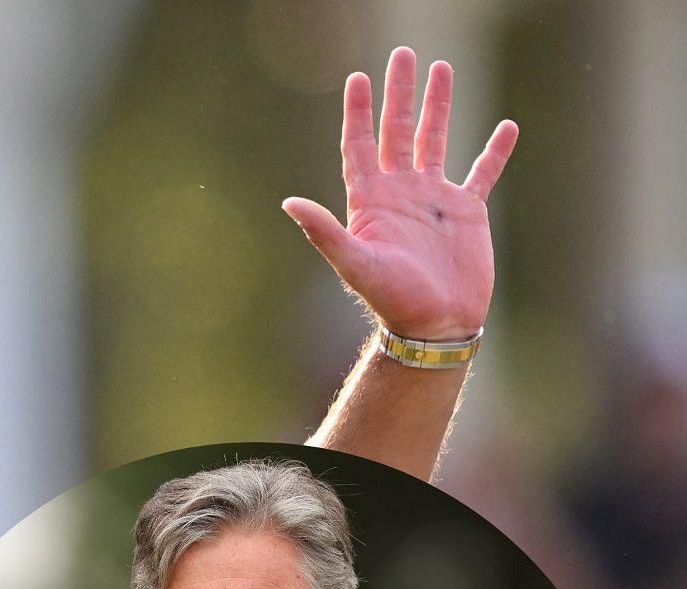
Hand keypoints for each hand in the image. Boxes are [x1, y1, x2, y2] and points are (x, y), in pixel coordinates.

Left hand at [283, 47, 517, 340]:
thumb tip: (289, 203)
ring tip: (442, 69)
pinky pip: (483, 172)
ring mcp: (433, 198)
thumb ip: (324, 231)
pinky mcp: (467, 211)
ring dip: (439, 105)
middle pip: (398, 130)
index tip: (356, 77)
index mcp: (371, 200)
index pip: (360, 144)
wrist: (434, 325)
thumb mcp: (354, 263)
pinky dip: (494, 150)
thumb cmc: (392, 299)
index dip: (357, 111)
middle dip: (399, 93)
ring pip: (437, 139)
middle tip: (402, 54)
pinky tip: (506, 126)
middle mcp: (400, 192)